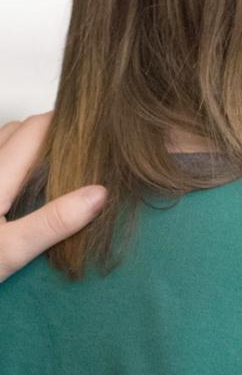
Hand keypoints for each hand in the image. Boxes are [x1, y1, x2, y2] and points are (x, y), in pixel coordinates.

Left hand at [0, 114, 106, 281]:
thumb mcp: (10, 251)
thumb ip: (55, 222)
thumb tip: (100, 194)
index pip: (34, 130)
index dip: (64, 123)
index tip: (97, 131)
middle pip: (17, 130)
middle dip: (49, 132)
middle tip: (84, 152)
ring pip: (2, 143)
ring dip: (29, 145)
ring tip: (60, 165)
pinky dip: (14, 160)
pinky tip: (27, 184)